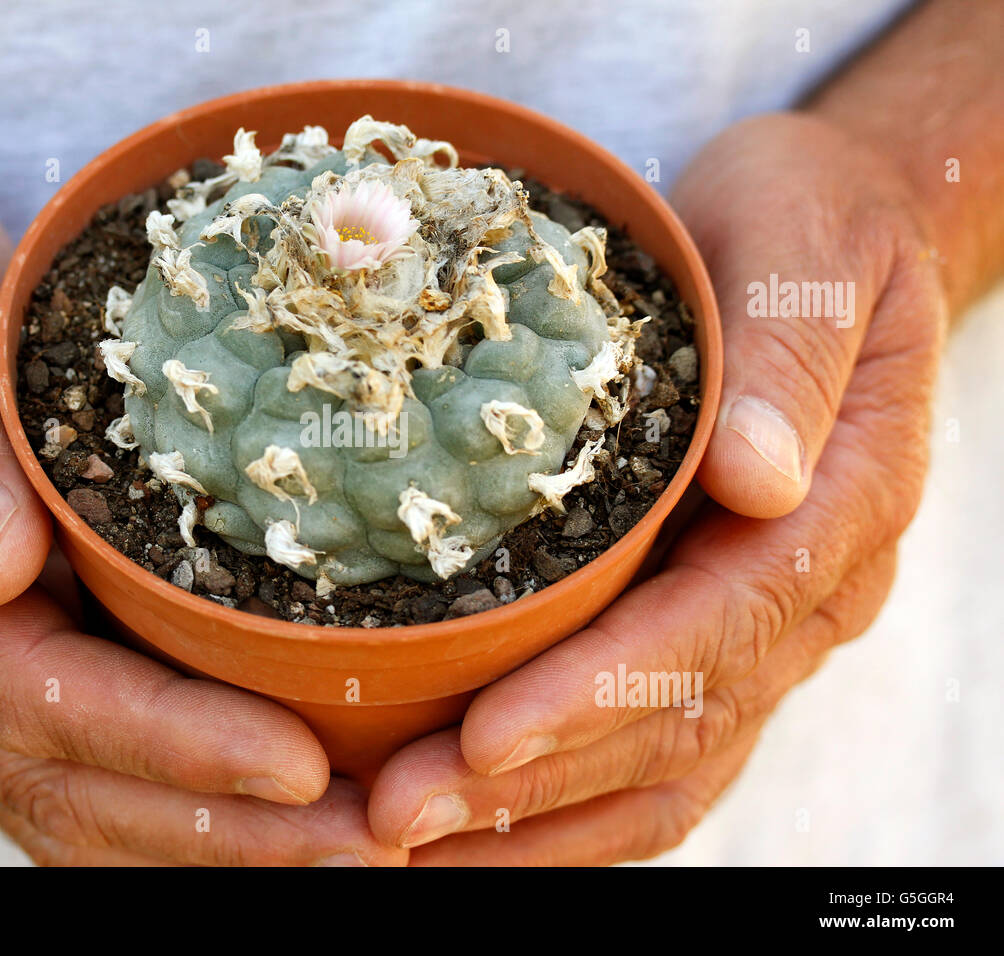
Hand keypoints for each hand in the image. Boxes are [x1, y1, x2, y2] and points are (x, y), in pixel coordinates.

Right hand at [0, 129, 404, 864]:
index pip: (28, 695)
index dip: (165, 744)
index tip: (293, 771)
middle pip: (57, 777)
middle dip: (208, 825)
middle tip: (356, 848)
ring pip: (63, 790)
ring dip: (198, 835)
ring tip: (334, 849)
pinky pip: (69, 750)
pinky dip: (164, 795)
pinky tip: (253, 808)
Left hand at [366, 112, 946, 863]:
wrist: (831, 243)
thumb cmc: (813, 225)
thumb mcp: (808, 244)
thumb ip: (789, 355)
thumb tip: (760, 483)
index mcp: (846, 499)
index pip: (723, 621)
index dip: (607, 687)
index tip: (488, 731)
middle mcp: (814, 588)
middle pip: (684, 719)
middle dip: (541, 777)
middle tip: (400, 814)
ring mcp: (769, 621)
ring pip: (671, 763)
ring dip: (540, 815)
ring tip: (408, 838)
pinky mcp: (718, 626)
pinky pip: (659, 748)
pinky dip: (569, 798)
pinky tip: (476, 818)